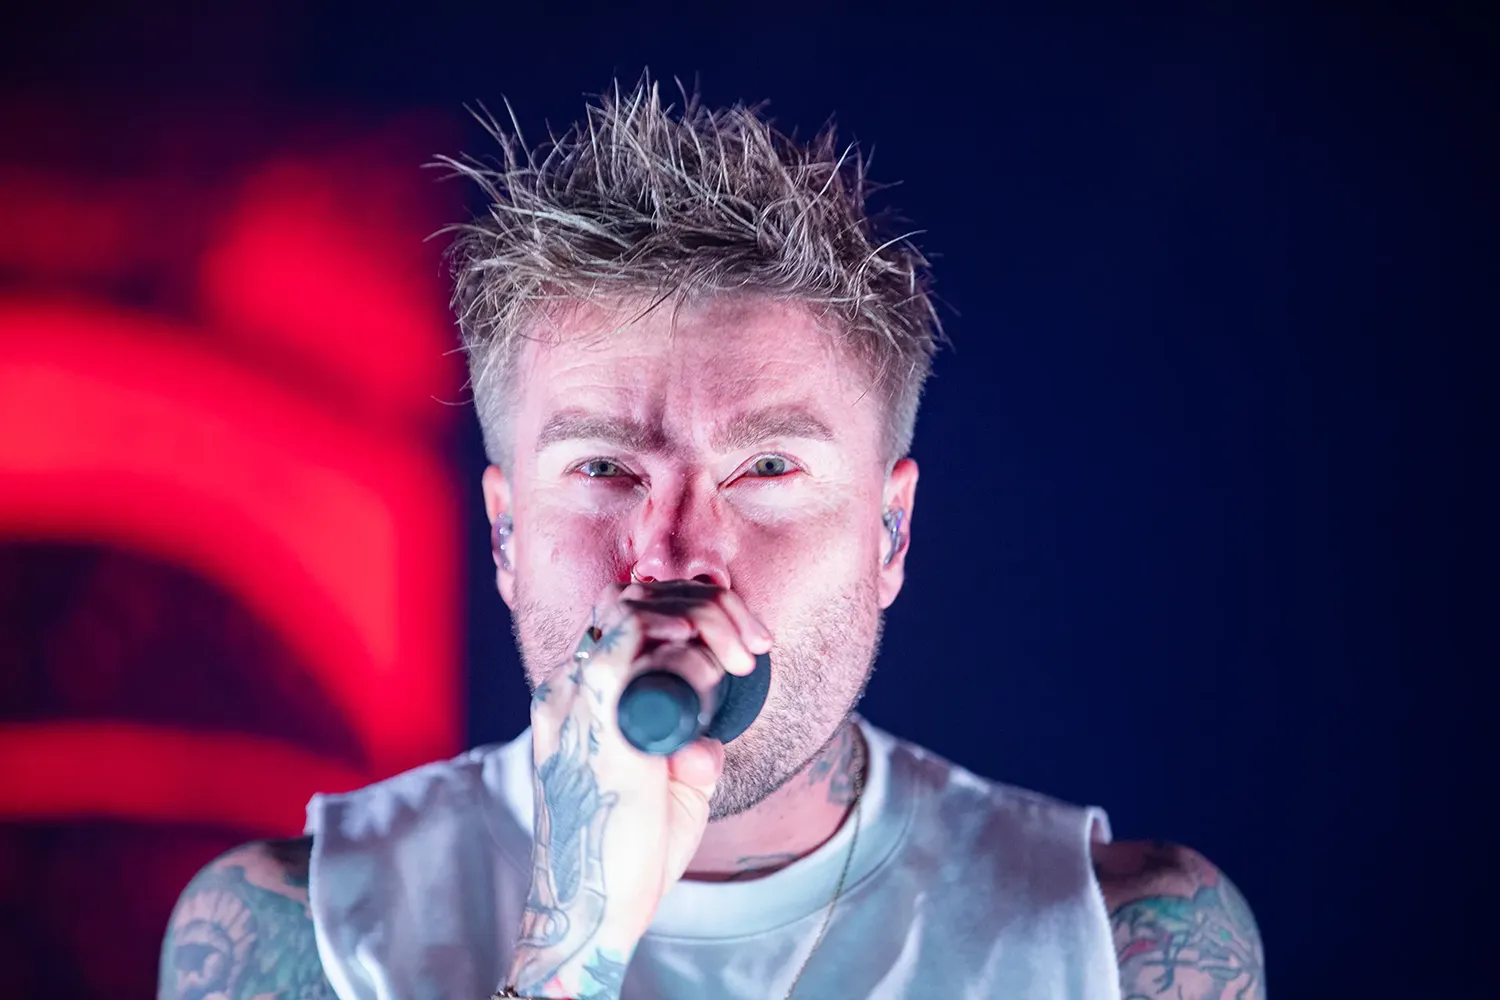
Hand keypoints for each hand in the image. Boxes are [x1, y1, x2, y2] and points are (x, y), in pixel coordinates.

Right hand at [508, 581, 771, 998]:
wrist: (595, 913)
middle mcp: (568, 691)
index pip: (627, 618)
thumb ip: (687, 758)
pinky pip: (625, 640)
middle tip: (755, 642)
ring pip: (633, 607)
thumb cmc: (629, 856)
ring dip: (701, 612)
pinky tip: (705, 640)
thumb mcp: (671, 793)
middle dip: (706, 604)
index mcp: (578, 702)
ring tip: (744, 650)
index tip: (748, 645)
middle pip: (631, 601)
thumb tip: (706, 740)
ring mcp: (575, 702)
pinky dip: (670, 623)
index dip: (693, 613)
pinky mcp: (595, 722)